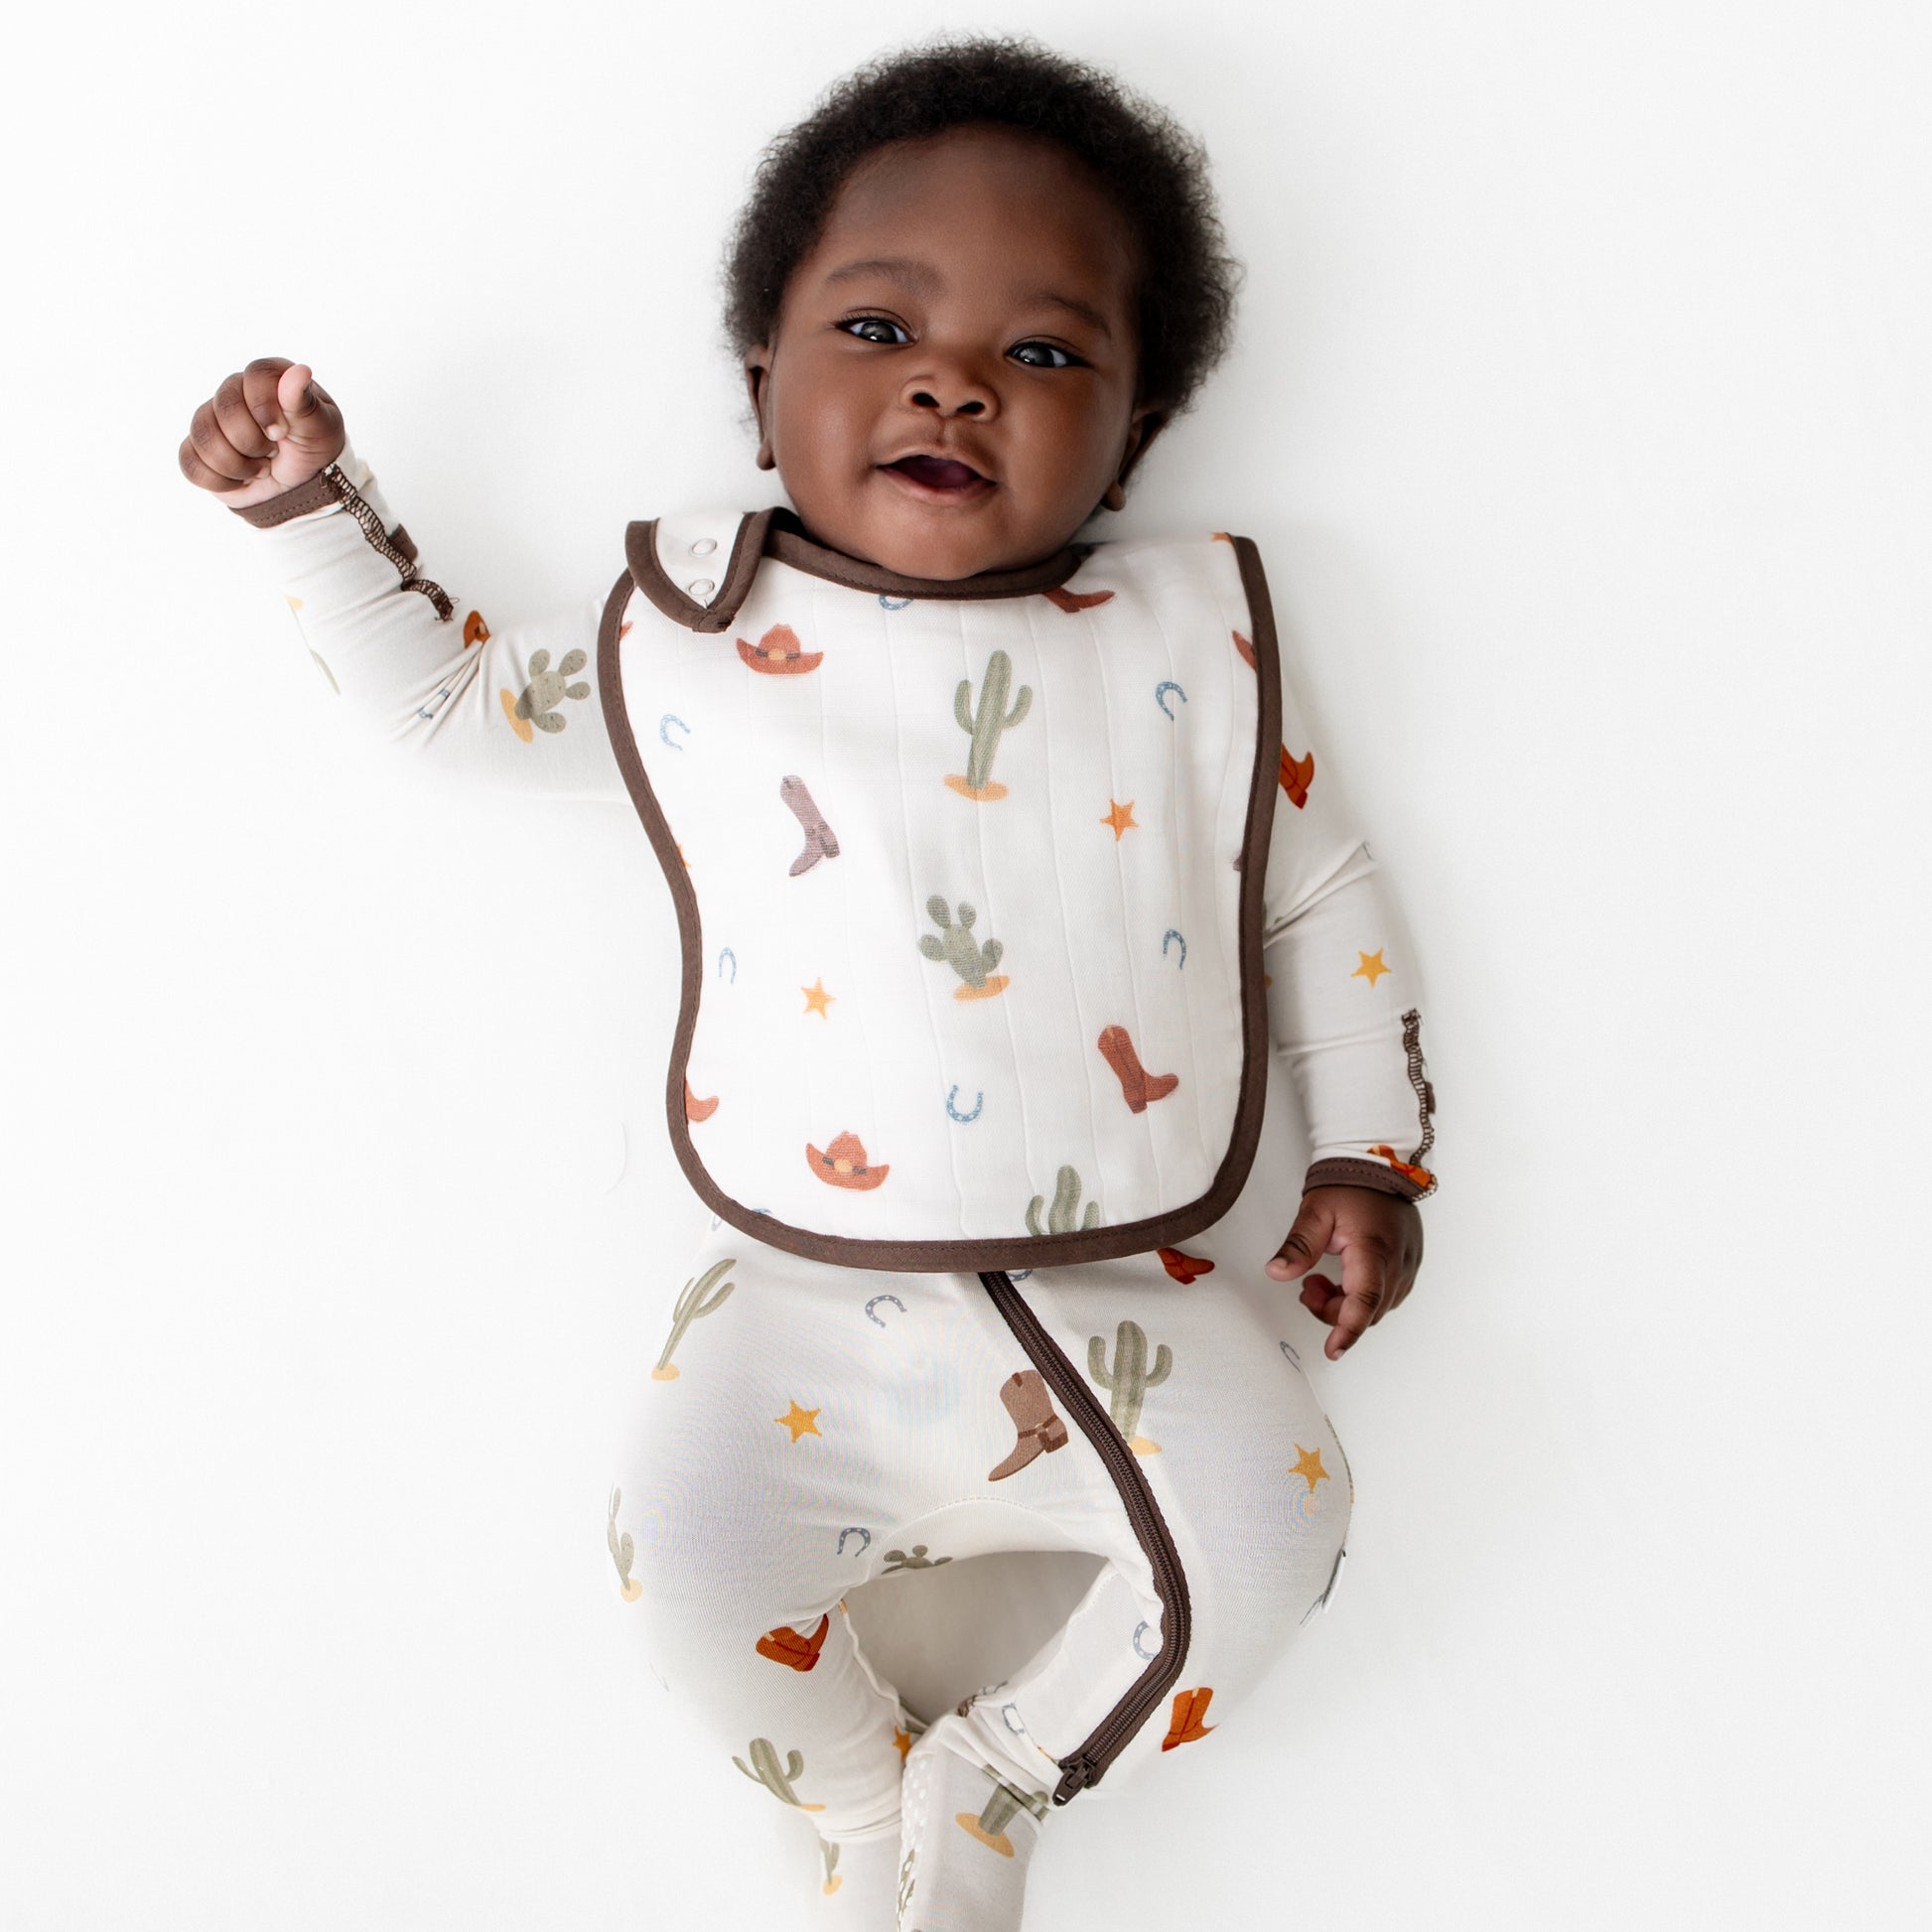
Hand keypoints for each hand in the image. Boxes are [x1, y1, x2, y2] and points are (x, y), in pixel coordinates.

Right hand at [178, 358, 345, 508]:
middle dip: (254, 442)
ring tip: (262, 469)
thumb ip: (305, 402)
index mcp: (268, 379)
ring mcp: (212, 418)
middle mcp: (235, 391)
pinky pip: (191, 462)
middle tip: (274, 453)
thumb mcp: (321, 428)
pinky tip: (243, 479)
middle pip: (225, 408)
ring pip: (204, 436)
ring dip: (238, 465)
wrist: (301, 486)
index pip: (255, 375)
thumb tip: (299, 372)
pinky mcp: (198, 448)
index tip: (280, 434)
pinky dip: (220, 480)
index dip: (265, 407)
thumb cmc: (314, 449)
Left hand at [1266, 1185, 1422, 1360]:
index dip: (1347, 1329)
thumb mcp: (1315, 1212)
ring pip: (1379, 1307)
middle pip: (1368, 1310)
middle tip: (1308, 1287)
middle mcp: (1398, 1261)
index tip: (1333, 1350)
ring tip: (1323, 1279)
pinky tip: (1344, 1279)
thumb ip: (1298, 1246)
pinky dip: (1364, 1297)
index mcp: (1373, 1248)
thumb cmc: (1349, 1185)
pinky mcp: (1411, 1263)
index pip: (1364, 1301)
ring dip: (1348, 1304)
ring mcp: (1409, 1263)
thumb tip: (1276, 1272)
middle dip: (1334, 1311)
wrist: (1378, 1163)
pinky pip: (1389, 1295)